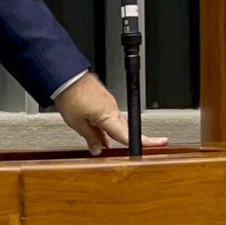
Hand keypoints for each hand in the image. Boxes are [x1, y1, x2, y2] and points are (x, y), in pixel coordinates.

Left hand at [55, 72, 169, 156]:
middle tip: (137, 148)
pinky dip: (105, 125)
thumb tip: (98, 149)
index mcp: (108, 116)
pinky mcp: (102, 98)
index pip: (128, 135)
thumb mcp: (77, 123)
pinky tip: (96, 130)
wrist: (65, 75)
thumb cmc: (71, 95)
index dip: (146, 142)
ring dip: (111, 134)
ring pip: (114, 123)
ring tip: (102, 144)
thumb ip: (90, 137)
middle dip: (127, 140)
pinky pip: (108, 115)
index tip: (161, 143)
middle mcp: (112, 108)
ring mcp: (108, 102)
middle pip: (124, 130)